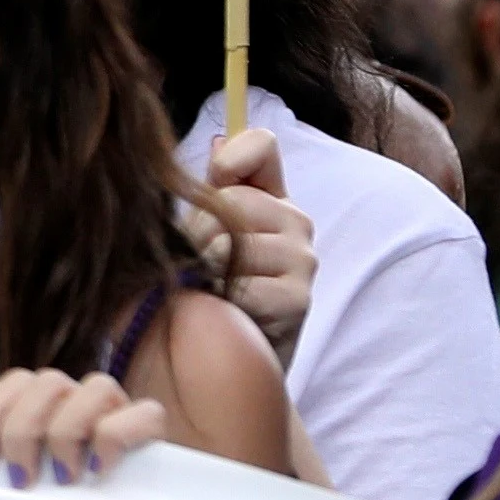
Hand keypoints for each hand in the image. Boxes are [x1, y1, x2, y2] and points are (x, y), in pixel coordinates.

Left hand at [0, 367, 166, 487]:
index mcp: (46, 401)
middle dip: (22, 431)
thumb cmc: (72, 498)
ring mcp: (117, 405)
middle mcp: (79, 395)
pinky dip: (113, 439)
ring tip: (62, 478)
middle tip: (21, 479)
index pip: (13, 382)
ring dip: (67, 433)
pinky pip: (140, 412)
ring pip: (93, 386)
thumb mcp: (33, 477)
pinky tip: (98, 469)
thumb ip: (10, 462)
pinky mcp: (151, 423)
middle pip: (45, 382)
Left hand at [180, 128, 315, 363]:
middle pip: (230, 201)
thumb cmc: (202, 288)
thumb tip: (221, 141)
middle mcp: (295, 220)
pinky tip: (227, 313)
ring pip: (233, 244)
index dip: (233, 156)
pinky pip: (245, 286)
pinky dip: (223, 302)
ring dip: (205, 272)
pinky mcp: (300, 300)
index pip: (261, 146)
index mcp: (269, 196)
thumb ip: (209, 191)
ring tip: (208, 291)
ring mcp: (303, 260)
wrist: (224, 358)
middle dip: (196, 234)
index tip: (215, 177)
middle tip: (196, 266)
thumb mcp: (197, 235)